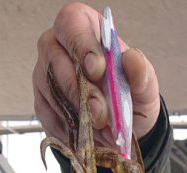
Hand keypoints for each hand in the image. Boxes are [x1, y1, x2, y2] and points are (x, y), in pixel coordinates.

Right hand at [33, 2, 160, 144]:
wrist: (123, 126)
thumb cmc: (130, 94)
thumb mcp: (144, 84)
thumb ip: (141, 72)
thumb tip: (132, 60)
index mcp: (84, 28)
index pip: (72, 24)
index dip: (81, 45)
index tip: (97, 70)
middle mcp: (58, 46)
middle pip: (55, 60)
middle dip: (79, 90)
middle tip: (100, 113)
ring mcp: (45, 74)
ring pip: (51, 91)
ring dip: (77, 113)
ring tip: (102, 128)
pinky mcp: (42, 103)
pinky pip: (49, 116)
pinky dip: (70, 128)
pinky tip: (88, 134)